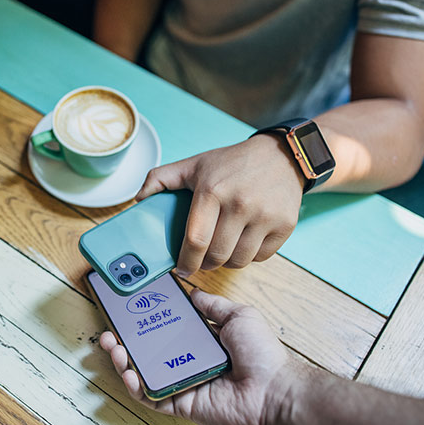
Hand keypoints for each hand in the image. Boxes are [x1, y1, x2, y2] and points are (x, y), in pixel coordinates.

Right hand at [100, 289, 296, 424]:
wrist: (275, 393)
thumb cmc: (264, 357)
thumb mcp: (240, 316)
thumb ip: (213, 305)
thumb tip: (193, 291)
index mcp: (204, 341)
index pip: (168, 328)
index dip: (148, 319)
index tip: (132, 307)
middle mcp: (190, 361)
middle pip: (150, 349)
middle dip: (127, 339)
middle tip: (113, 328)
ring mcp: (183, 382)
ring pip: (145, 372)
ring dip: (125, 360)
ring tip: (113, 346)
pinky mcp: (181, 403)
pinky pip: (151, 396)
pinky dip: (136, 386)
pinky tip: (128, 372)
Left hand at [136, 136, 304, 275]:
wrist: (282, 156)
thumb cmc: (232, 163)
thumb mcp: (194, 164)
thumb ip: (161, 178)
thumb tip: (138, 198)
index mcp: (213, 191)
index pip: (195, 240)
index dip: (185, 261)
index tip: (181, 268)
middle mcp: (240, 204)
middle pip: (216, 256)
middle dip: (204, 264)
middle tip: (200, 259)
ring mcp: (265, 216)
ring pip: (238, 261)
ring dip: (226, 262)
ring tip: (221, 251)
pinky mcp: (285, 225)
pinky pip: (260, 257)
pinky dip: (249, 256)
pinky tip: (242, 243)